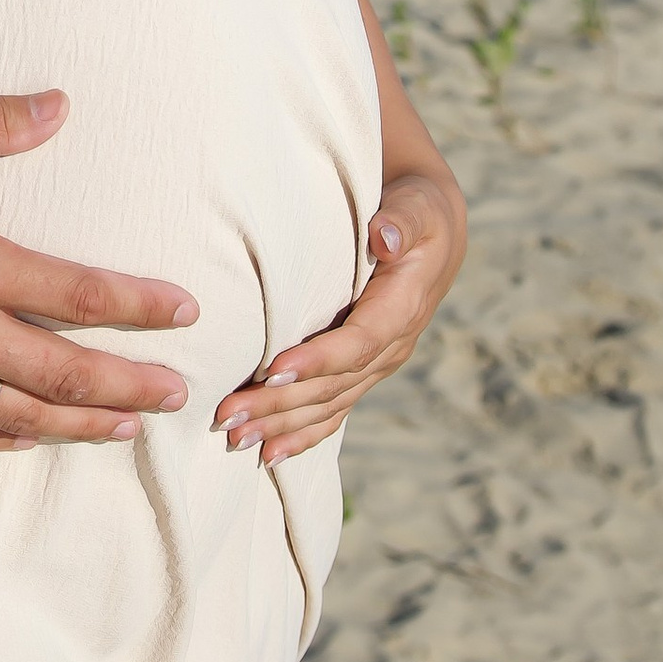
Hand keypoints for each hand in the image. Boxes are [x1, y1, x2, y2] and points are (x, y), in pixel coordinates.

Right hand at [0, 88, 199, 453]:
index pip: (80, 295)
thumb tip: (59, 106)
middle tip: (178, 395)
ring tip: (125, 429)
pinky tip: (26, 440)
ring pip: (18, 413)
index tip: (187, 312)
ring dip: (79, 424)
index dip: (141, 308)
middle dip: (128, 387)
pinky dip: (1, 440)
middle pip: (63, 373)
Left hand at [214, 165, 467, 462]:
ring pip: (327, 404)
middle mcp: (391, 346)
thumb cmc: (417, 210)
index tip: (274, 370)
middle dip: (281, 404)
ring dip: (281, 425)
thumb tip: (384, 236)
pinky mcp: (362, 370)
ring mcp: (377, 364)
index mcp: (403, 308)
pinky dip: (302, 434)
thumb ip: (402, 221)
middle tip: (229, 415)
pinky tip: (270, 454)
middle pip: (333, 385)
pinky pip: (333, 409)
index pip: (358, 343)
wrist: (433, 231)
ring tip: (236, 437)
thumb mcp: (418, 206)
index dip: (318, 360)